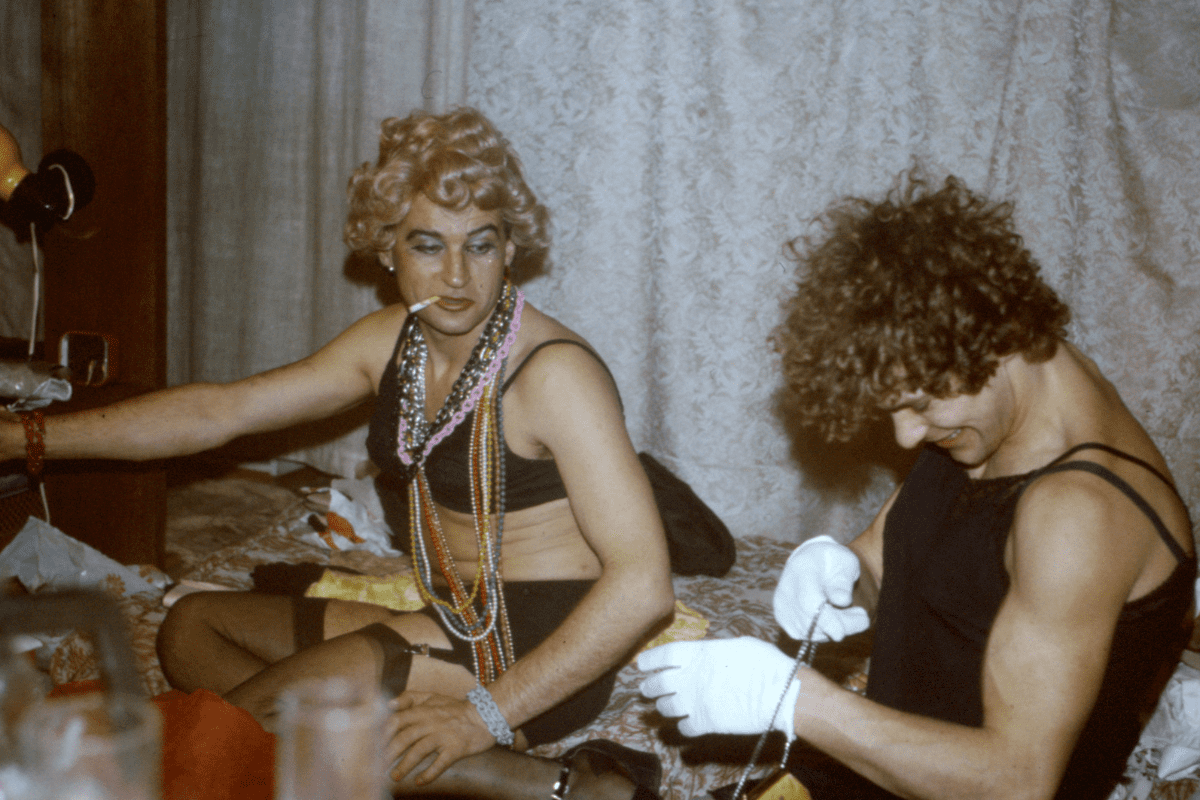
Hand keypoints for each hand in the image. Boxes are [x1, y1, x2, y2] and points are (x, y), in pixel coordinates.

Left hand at [384, 691, 497, 785]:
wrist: (486, 715)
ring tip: (394, 777)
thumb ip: (410, 698)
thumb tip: (388, 704)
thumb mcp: (433, 697)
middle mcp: (431, 722)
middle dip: (388, 753)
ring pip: (419, 750)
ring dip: (404, 765)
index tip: (372, 746)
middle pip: (404, 737)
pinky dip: (429, 773)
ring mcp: (444, 735)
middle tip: (377, 767)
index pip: (397, 720)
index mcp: (423, 710)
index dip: (382, 734)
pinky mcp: (456, 748)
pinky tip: (419, 782)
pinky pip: (441, 763)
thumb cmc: (455, 708)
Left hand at [638, 637, 800, 737]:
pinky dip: (683, 728)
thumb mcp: (737, 645)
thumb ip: (715, 651)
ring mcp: (695, 702)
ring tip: (664, 708)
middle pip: (657, 684)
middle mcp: (689, 677)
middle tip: (647, 690)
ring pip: (665, 708)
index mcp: (697, 653)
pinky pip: (684, 729)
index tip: (642, 665)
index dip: (649, 660)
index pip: (661, 656)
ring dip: (663, 708)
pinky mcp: (706, 724)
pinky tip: (687, 725)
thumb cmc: (765, 662)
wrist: (780, 692)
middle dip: (649, 687)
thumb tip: (710, 656)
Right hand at [773, 535, 869, 641]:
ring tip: (850, 614)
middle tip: (862, 618)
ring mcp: (781, 604)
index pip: (810, 602)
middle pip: (811, 620)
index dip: (826, 621)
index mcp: (802, 569)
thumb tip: (842, 601)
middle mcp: (786, 588)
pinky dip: (822, 632)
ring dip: (833, 629)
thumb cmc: (832, 561)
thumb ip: (843, 582)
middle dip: (840, 625)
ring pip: (809, 631)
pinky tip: (832, 619)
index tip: (843, 632)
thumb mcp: (845, 562)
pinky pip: (804, 635)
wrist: (810, 559)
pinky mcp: (782, 616)